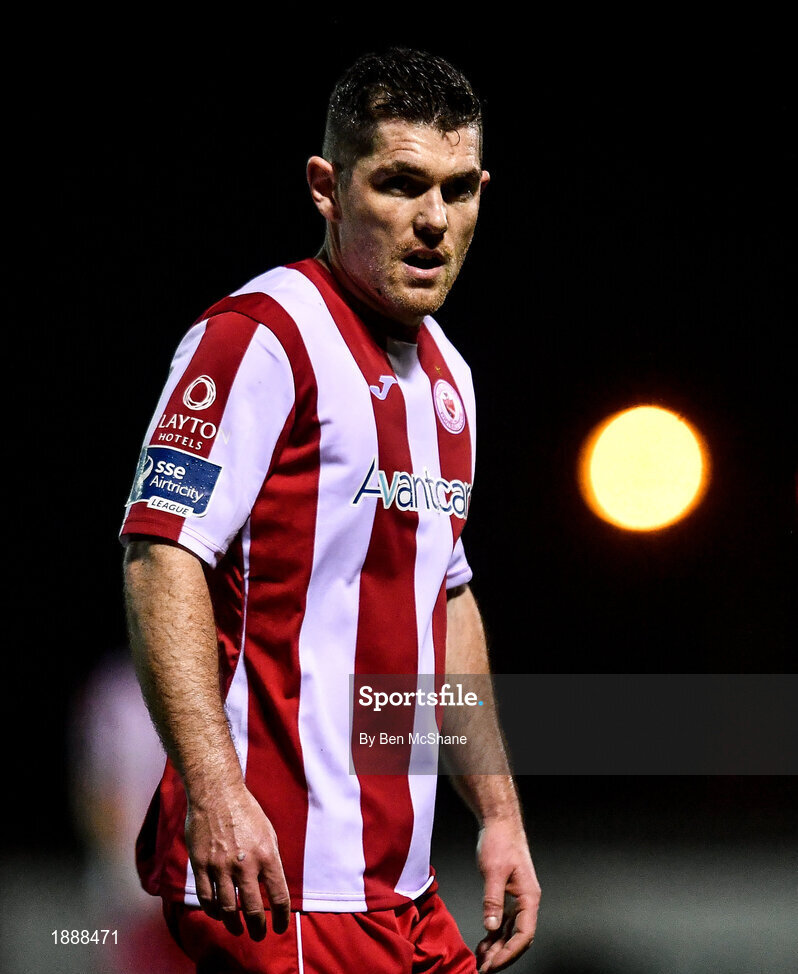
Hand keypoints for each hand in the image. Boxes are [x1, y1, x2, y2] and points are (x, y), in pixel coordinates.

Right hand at [186, 784, 290, 939]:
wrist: (217, 794)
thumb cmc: (246, 812)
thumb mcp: (268, 833)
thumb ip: (270, 860)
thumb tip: (270, 886)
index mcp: (267, 855)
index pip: (278, 896)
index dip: (280, 918)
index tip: (279, 927)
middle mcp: (245, 864)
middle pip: (252, 910)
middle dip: (257, 928)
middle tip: (258, 935)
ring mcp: (221, 866)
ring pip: (226, 909)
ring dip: (233, 924)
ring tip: (237, 929)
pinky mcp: (201, 864)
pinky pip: (205, 897)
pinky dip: (212, 911)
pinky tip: (217, 914)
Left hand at [475, 817, 540, 971]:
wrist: (499, 822)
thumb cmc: (500, 841)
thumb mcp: (494, 871)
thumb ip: (493, 900)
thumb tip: (491, 927)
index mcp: (529, 897)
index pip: (524, 935)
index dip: (509, 953)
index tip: (493, 964)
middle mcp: (526, 901)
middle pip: (518, 938)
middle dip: (502, 956)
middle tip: (484, 969)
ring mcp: (518, 899)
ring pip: (511, 932)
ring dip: (497, 948)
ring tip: (481, 961)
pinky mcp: (508, 895)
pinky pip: (504, 922)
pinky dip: (494, 935)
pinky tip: (483, 944)